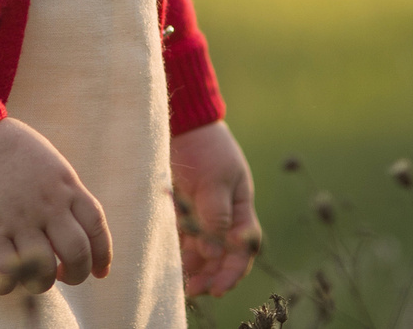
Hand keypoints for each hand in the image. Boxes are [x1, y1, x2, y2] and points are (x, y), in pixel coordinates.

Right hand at [0, 118, 112, 292]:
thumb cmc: (7, 147)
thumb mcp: (49, 161)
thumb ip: (64, 191)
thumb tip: (71, 224)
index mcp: (66, 186)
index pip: (96, 228)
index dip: (102, 255)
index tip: (99, 271)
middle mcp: (48, 206)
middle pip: (78, 254)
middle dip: (77, 275)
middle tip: (64, 276)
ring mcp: (19, 220)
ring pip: (44, 271)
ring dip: (42, 283)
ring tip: (33, 277)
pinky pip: (5, 272)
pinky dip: (8, 285)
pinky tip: (4, 279)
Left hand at [171, 121, 260, 295]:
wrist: (182, 123)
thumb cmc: (206, 147)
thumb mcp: (216, 178)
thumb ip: (216, 215)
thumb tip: (214, 253)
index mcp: (241, 208)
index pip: (243, 248)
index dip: (234, 270)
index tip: (219, 288)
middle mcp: (223, 216)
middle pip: (221, 255)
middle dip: (211, 275)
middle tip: (195, 289)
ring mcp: (200, 215)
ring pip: (200, 251)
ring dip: (193, 268)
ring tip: (180, 280)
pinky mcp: (180, 211)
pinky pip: (180, 239)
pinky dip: (178, 252)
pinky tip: (169, 261)